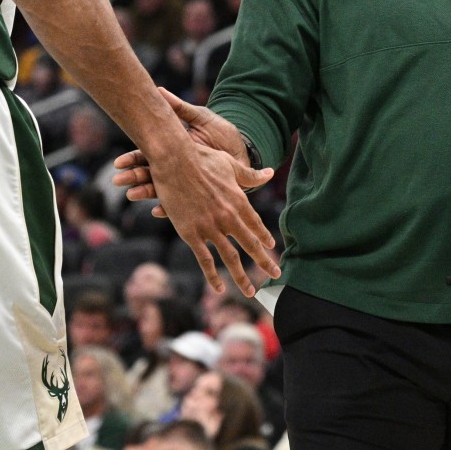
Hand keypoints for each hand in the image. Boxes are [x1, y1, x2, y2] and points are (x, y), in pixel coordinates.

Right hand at [114, 89, 251, 202]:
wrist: (244, 148)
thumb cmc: (221, 131)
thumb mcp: (201, 117)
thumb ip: (180, 108)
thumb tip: (159, 90)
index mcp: (176, 148)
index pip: (150, 154)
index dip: (134, 158)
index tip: (119, 162)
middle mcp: (178, 167)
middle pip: (151, 173)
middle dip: (134, 177)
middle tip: (118, 180)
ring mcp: (188, 182)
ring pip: (163, 190)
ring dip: (146, 193)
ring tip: (132, 195)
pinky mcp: (200, 196)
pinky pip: (184, 205)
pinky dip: (170, 208)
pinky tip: (158, 210)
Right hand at [115, 90, 279, 298]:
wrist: (174, 159)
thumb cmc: (201, 158)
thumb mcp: (229, 164)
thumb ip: (249, 174)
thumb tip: (269, 172)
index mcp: (238, 201)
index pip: (255, 224)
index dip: (264, 238)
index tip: (271, 248)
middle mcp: (228, 217)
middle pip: (250, 245)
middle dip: (264, 262)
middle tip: (276, 274)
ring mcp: (210, 227)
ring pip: (230, 258)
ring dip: (242, 277)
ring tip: (251, 292)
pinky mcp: (191, 233)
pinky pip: (205, 260)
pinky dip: (213, 276)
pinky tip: (218, 288)